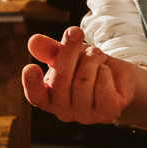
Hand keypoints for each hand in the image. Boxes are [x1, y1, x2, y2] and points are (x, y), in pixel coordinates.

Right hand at [21, 26, 136, 124]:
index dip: (31, 83)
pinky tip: (106, 71)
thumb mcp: (65, 54)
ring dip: (91, 60)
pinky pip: (103, 87)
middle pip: (61, 80)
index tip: (30, 67)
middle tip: (75, 32)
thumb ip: (49, 49)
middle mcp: (64, 111)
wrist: (117, 75)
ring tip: (95, 54)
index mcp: (49, 98)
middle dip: (69, 51)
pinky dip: (105, 71)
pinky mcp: (107, 113)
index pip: (35, 95)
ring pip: (83, 81)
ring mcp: (85, 115)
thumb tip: (33, 41)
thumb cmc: (85, 65)